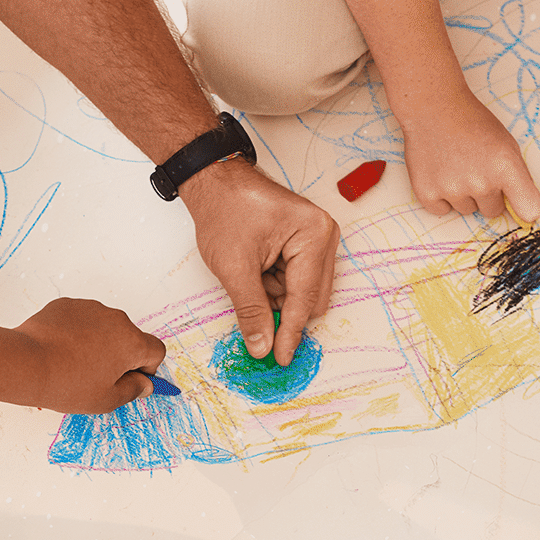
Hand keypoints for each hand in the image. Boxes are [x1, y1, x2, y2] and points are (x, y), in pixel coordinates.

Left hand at [15, 297, 166, 411]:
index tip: (131, 380)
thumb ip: (133, 391)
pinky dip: (77, 333)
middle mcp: (115, 319)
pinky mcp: (67, 305)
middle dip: (120, 356)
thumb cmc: (66, 384)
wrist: (26, 363)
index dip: (147, 368)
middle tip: (98, 377)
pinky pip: (82, 319)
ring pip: (105, 327)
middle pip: (129, 338)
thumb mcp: (106, 400)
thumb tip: (144, 384)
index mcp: (131, 342)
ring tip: (74, 364)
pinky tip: (61, 351)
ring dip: (98, 343)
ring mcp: (90, 308)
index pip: (156, 350)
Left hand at [179, 159, 338, 366]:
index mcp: (313, 236)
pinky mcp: (306, 245)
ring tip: (249, 274)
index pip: (305, 298)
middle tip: (253, 318)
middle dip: (281, 310)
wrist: (215, 182)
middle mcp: (324, 236)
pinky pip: (296, 281)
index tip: (280, 357)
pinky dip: (273, 285)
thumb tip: (262, 345)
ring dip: (275, 296)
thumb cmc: (224, 210)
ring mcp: (318, 240)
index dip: (290, 332)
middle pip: (312, 299)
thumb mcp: (233, 267)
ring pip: (303, 293)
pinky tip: (256, 269)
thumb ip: (251, 310)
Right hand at [399, 88, 539, 221]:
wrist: (433, 108)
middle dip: (487, 195)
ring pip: (466, 210)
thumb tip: (527, 209)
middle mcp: (480, 182)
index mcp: (506, 167)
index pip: (528, 209)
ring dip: (462, 195)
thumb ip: (518, 177)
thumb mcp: (506, 144)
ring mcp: (452, 190)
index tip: (522, 209)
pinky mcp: (427, 194)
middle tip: (475, 168)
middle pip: (492, 211)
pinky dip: (441, 197)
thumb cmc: (471, 124)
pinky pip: (442, 211)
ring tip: (455, 166)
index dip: (526, 210)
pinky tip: (440, 174)